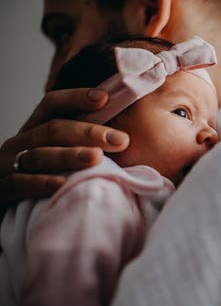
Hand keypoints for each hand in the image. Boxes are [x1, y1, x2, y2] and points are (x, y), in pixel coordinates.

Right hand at [0, 88, 129, 210]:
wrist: (1, 208)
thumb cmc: (40, 182)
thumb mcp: (58, 159)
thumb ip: (81, 146)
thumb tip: (123, 139)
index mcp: (33, 131)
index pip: (52, 104)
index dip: (76, 97)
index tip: (105, 98)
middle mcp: (19, 143)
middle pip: (52, 129)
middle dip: (88, 132)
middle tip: (120, 140)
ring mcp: (6, 165)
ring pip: (38, 155)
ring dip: (69, 155)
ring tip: (96, 158)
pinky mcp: (0, 190)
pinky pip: (19, 183)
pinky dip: (41, 183)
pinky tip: (62, 184)